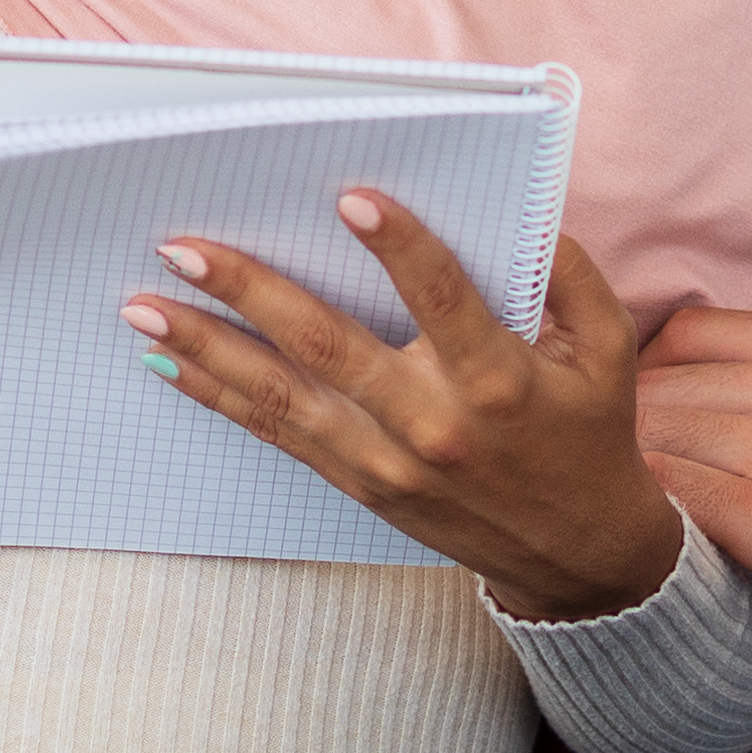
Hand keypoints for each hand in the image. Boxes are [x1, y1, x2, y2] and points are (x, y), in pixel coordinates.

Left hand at [127, 199, 686, 621]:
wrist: (576, 554)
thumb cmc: (591, 435)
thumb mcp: (607, 351)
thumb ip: (570, 276)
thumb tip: (525, 214)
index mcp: (498, 380)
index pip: (443, 300)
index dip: (400, 248)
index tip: (351, 198)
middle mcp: (432, 422)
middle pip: (328, 347)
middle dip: (250, 292)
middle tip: (184, 247)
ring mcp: (386, 460)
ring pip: (282, 396)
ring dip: (206, 348)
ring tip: (144, 307)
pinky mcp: (360, 484)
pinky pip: (278, 435)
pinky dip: (219, 399)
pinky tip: (171, 366)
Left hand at [633, 310, 751, 672]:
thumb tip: (750, 408)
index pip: (683, 333)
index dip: (649, 380)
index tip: (647, 427)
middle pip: (649, 387)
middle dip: (619, 436)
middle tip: (614, 491)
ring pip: (645, 441)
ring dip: (621, 484)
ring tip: (621, 529)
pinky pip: (668, 503)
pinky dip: (645, 525)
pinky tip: (649, 557)